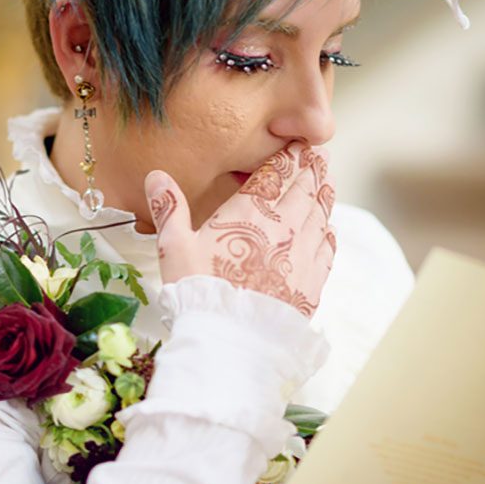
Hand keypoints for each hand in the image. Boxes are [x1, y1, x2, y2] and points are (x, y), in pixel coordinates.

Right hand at [144, 142, 335, 317]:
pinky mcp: (313, 282)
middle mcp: (285, 226)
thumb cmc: (199, 290)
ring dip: (324, 195)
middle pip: (304, 189)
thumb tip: (156, 176)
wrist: (232, 339)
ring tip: (327, 183)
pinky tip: (328, 230)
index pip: (274, 173)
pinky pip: (327, 249)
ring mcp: (303, 254)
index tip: (296, 144)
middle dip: (312, 169)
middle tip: (320, 155)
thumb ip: (169, 208)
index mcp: (251, 211)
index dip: (287, 155)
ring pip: (320, 215)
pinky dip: (328, 232)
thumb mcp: (174, 246)